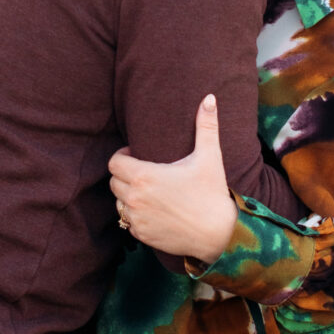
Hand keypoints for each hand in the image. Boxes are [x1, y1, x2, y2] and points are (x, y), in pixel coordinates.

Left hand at [109, 95, 240, 264]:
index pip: (114, 162)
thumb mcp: (209, 157)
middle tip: (143, 172)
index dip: (123, 156)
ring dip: (128, 196)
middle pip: (113, 182)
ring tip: (147, 191)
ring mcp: (137, 219)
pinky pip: (128, 222)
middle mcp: (134, 198)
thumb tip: (209, 98)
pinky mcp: (142, 236)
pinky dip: (136, 216)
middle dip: (124, 175)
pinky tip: (154, 210)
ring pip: (119, 203)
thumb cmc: (212, 193)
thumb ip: (206, 125)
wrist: (219, 234)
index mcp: (143, 176)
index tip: (137, 155)